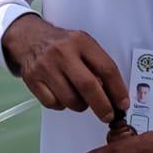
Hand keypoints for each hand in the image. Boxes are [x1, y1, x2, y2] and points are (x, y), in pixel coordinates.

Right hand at [0, 13, 128, 122]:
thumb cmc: (62, 44)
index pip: (106, 68)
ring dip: (80, 105)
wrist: (29, 37)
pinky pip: (54, 104)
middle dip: (102, 106)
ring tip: (80, 97)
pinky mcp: (32, 80)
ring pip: (71, 99)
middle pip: (88, 86)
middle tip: (108, 115)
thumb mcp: (83, 44)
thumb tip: (113, 95)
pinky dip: (61, 104)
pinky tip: (62, 94)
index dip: (118, 90)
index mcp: (80, 42)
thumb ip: (97, 65)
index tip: (123, 104)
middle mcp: (62, 53)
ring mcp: (46, 67)